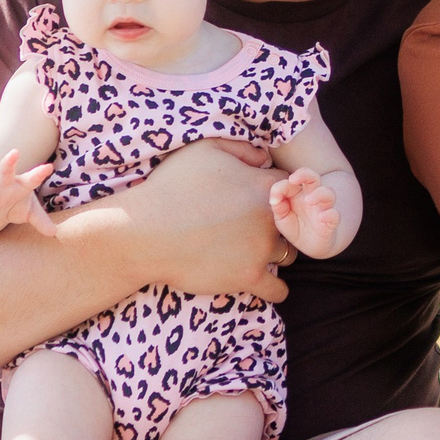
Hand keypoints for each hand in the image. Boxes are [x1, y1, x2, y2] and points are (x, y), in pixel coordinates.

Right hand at [0, 151, 56, 236]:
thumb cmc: (15, 203)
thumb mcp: (30, 211)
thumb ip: (40, 220)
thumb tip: (53, 233)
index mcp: (21, 185)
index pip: (32, 178)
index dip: (40, 173)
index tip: (49, 167)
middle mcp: (4, 185)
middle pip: (5, 171)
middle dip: (8, 163)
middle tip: (14, 153)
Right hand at [119, 140, 288, 301]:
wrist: (146, 232)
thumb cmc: (172, 187)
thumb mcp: (205, 150)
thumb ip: (243, 149)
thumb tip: (264, 159)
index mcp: (265, 186)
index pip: (289, 188)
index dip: (274, 191)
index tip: (255, 197)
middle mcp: (271, 219)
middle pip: (293, 222)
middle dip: (278, 223)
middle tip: (252, 225)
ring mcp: (261, 251)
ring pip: (287, 254)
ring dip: (275, 252)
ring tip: (253, 250)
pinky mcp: (248, 278)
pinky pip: (278, 290)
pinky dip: (274, 287)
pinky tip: (262, 280)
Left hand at [269, 169, 341, 259]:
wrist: (310, 245)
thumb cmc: (295, 226)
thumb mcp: (281, 218)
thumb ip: (278, 205)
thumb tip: (274, 198)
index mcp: (299, 193)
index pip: (294, 181)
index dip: (283, 186)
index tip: (274, 199)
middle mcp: (313, 197)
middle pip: (314, 177)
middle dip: (305, 174)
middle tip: (293, 179)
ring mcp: (324, 208)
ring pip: (329, 193)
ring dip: (319, 194)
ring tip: (308, 200)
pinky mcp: (331, 223)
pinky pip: (335, 215)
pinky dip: (330, 214)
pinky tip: (321, 217)